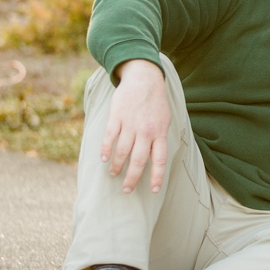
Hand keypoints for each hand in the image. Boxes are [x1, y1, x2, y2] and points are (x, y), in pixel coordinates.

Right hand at [101, 59, 171, 193]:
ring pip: (122, 151)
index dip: (157, 177)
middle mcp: (146, 131)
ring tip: (114, 174)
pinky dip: (106, 150)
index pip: (160, 160)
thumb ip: (160, 138)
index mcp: (160, 133)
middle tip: (126, 190)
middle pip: (139, 160)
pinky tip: (104, 158)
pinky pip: (110, 137)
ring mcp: (131, 124)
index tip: (154, 191)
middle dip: (132, 178)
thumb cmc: (156, 102)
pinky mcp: (117, 117)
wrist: (144, 78)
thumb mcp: (165, 120)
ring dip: (117, 166)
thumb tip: (156, 159)